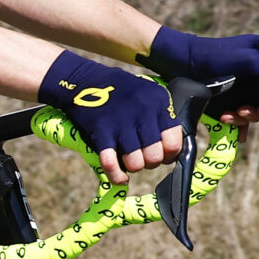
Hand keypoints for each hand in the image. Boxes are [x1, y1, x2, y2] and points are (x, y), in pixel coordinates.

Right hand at [40, 50, 180, 183]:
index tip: (163, 156)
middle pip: (154, 156)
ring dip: (133, 167)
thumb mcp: (148, 93)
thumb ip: (162, 115)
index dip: (169, 155)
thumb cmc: (120, 91)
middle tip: (143, 158)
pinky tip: (119, 177)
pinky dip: (116, 175)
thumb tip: (172, 147)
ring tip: (129, 162)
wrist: (85, 80)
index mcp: (158, 103)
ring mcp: (121, 122)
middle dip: (149, 163)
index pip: (174, 141)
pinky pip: (111, 162)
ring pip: (135, 163)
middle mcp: (142, 112)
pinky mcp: (101, 131)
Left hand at [140, 26, 258, 124]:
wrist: (179, 60)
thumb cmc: (214, 56)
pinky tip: (227, 124)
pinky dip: (236, 123)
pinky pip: (239, 115)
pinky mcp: (228, 96)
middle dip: (256, 111)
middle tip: (241, 112)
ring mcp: (243, 85)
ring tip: (228, 116)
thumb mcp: (249, 60)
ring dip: (243, 118)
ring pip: (253, 110)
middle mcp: (258, 72)